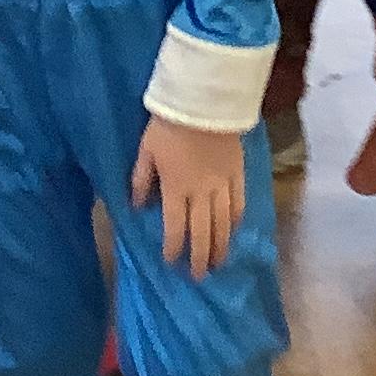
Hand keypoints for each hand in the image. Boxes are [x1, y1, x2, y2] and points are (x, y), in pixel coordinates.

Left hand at [132, 116, 245, 277]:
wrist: (204, 100)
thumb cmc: (168, 124)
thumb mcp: (145, 151)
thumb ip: (141, 180)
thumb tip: (136, 205)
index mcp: (176, 189)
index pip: (175, 228)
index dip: (173, 248)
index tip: (171, 262)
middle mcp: (202, 193)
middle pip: (203, 232)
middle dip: (199, 257)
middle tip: (198, 276)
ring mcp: (223, 184)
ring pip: (224, 223)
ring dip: (221, 245)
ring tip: (218, 262)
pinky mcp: (238, 172)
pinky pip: (239, 202)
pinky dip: (237, 220)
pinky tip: (235, 230)